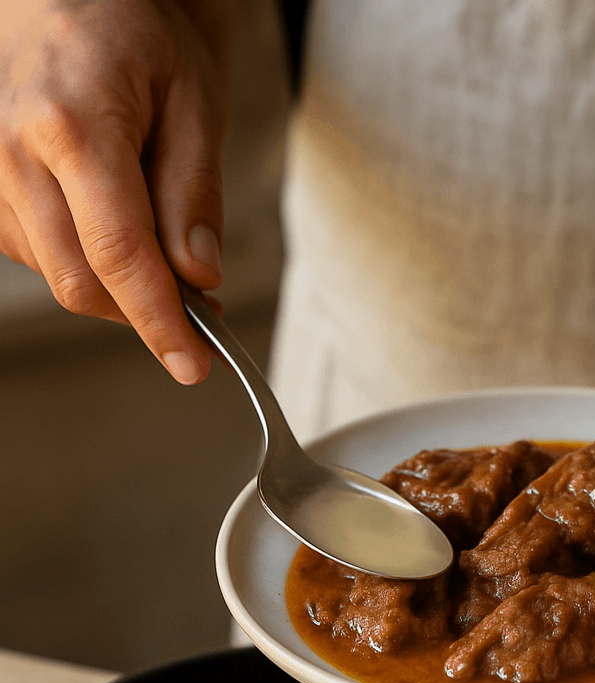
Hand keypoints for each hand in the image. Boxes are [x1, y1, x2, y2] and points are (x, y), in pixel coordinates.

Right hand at [0, 0, 237, 382]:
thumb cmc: (137, 31)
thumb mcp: (194, 101)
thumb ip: (195, 193)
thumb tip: (200, 276)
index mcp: (72, 124)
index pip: (119, 254)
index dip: (159, 321)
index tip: (194, 365)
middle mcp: (14, 152)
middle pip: (81, 280)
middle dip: (146, 313)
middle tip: (203, 312)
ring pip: (60, 276)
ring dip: (120, 289)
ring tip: (168, 256)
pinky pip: (41, 255)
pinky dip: (89, 264)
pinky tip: (119, 234)